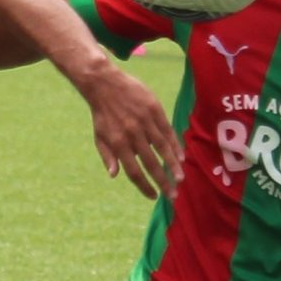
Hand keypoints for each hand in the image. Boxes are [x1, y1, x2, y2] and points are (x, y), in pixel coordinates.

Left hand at [82, 64, 179, 199]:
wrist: (104, 84)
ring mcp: (144, 122)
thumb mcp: (99, 136)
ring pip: (162, 149)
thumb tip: (114, 175)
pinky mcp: (154, 110)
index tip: (153, 196)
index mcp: (118, 144)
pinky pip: (167, 131)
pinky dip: (175, 145)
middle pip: (151, 164)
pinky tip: (181, 157)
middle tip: (172, 195)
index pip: (134, 172)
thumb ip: (107, 156)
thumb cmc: (102, 114)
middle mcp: (132, 135)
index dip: (144, 187)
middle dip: (163, 182)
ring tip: (180, 179)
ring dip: (173, 166)